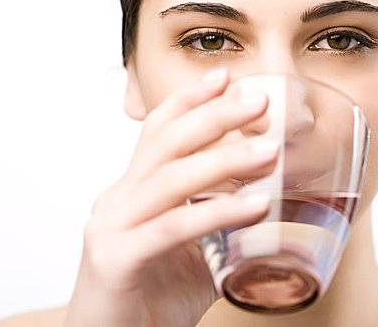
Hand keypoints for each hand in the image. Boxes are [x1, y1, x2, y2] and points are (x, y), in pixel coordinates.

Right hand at [64, 69, 276, 326]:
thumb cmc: (146, 299)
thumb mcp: (184, 253)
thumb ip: (208, 226)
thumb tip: (254, 202)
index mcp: (130, 194)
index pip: (156, 135)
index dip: (187, 103)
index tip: (224, 79)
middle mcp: (116, 201)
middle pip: (162, 145)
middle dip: (211, 117)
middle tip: (256, 102)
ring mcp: (110, 228)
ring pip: (167, 180)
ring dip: (221, 160)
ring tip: (267, 151)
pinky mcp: (114, 261)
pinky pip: (169, 230)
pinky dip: (212, 214)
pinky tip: (251, 207)